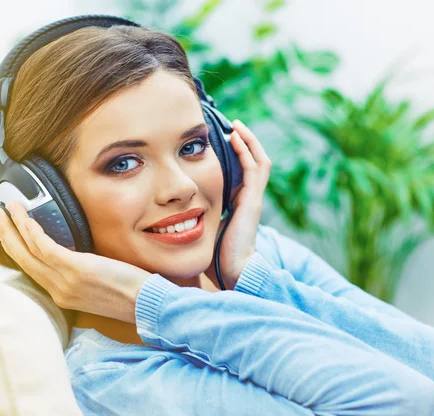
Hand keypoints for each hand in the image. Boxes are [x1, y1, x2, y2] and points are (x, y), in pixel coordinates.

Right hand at [0, 201, 151, 322]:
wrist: (145, 304)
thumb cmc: (129, 295)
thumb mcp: (97, 289)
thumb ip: (81, 277)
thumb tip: (78, 258)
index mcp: (62, 295)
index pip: (31, 270)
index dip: (16, 249)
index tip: (9, 232)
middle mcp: (58, 290)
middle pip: (22, 260)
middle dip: (7, 235)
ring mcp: (65, 281)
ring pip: (29, 251)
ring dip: (14, 227)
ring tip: (6, 209)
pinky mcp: (76, 269)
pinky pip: (46, 248)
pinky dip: (33, 232)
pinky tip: (26, 219)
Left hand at [206, 119, 271, 289]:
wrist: (234, 272)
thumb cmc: (217, 257)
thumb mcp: (206, 230)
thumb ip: (198, 218)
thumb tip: (174, 212)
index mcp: (240, 205)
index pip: (244, 173)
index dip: (237, 156)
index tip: (221, 141)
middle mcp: (250, 199)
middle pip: (255, 163)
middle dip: (245, 144)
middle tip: (232, 127)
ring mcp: (254, 198)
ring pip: (259, 161)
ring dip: (248, 141)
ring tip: (236, 126)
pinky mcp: (253, 199)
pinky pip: (254, 167)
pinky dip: (246, 150)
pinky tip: (235, 137)